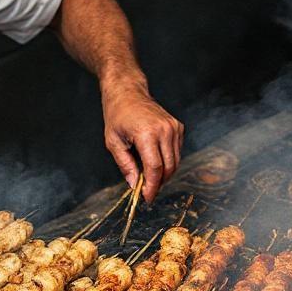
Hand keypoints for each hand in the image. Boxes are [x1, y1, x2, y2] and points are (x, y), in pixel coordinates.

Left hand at [102, 80, 183, 202]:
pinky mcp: (178, 127)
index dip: (152, 187)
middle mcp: (164, 130)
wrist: (128, 92)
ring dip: (164, 174)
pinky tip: (155, 161)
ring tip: (150, 178)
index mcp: (146, 133)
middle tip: (147, 191)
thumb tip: (135, 185)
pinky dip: (168, 161)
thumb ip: (125, 165)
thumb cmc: (117, 115)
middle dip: (159, 183)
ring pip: (175, 161)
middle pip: (169, 167)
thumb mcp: (113, 142)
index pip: (155, 168)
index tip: (146, 198)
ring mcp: (174, 127)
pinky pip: (177, 152)